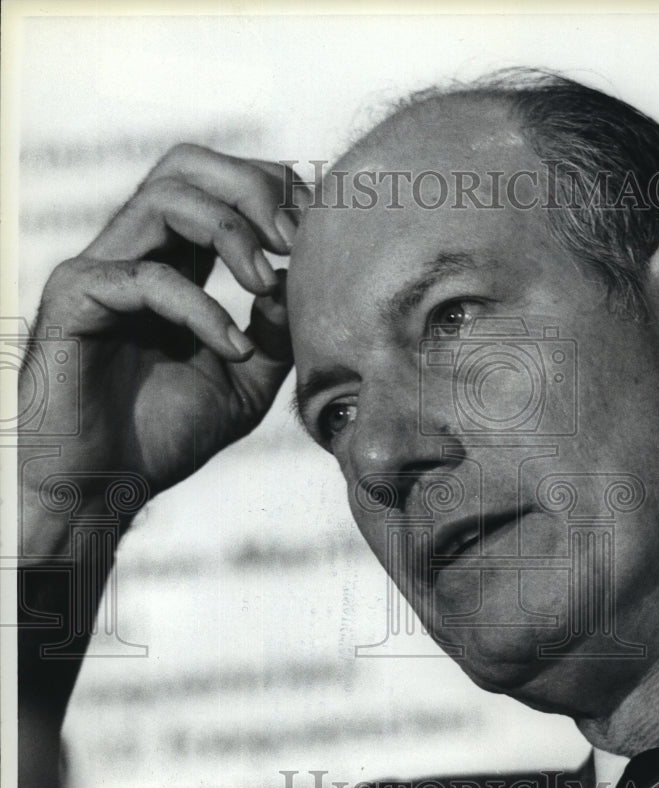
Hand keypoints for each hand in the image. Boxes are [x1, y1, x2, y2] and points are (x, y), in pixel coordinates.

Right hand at [24, 144, 305, 518]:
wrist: (101, 488)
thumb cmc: (163, 436)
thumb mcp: (245, 383)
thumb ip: (276, 334)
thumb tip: (301, 284)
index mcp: (174, 263)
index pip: (220, 186)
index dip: (273, 188)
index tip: (317, 227)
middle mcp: (136, 254)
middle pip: (188, 164)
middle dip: (252, 187)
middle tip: (293, 239)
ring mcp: (102, 271)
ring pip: (165, 198)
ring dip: (232, 232)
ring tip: (267, 284)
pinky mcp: (75, 301)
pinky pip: (145, 280)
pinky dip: (200, 308)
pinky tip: (232, 348)